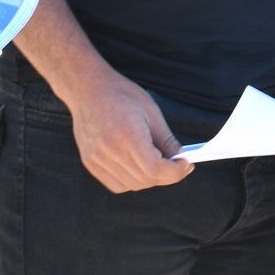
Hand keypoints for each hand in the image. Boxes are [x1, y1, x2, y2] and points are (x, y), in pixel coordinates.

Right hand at [59, 63, 192, 192]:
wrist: (87, 89)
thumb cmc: (121, 95)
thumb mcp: (151, 112)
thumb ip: (167, 140)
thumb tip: (182, 158)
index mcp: (128, 135)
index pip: (155, 169)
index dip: (175, 172)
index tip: (186, 165)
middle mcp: (110, 151)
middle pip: (146, 179)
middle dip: (167, 176)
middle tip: (178, 165)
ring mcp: (97, 159)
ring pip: (132, 184)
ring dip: (150, 179)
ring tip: (158, 163)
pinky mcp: (90, 163)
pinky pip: (117, 184)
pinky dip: (132, 181)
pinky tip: (138, 166)